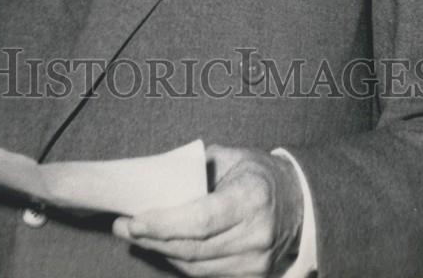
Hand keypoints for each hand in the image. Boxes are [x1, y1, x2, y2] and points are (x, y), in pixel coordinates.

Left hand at [113, 144, 302, 276]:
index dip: (164, 224)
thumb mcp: (233, 156)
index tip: (134, 220)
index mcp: (251, 198)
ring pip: (196, 267)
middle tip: (123, 227)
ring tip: (137, 236)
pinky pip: (206, 275)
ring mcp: (256, 262)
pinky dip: (181, 262)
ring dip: (161, 253)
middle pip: (193, 248)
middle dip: (152, 239)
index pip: (201, 220)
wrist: (300, 202)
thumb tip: (157, 176)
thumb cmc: (259, 174)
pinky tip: (164, 247)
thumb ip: (197, 166)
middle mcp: (256, 235)